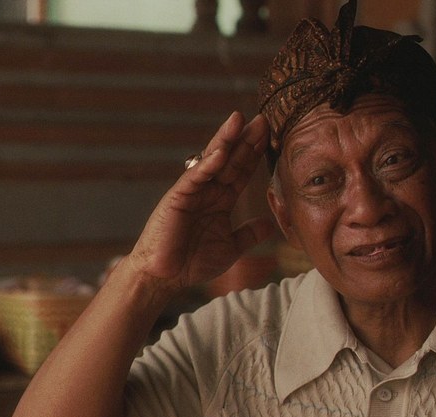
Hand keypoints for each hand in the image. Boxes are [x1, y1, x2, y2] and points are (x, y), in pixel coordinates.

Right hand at [125, 112, 272, 291]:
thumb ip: (248, 234)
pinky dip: (207, 165)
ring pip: (212, 161)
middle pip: (230, 160)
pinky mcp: (177, 197)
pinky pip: (194, 177)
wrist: (165, 277)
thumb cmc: (192, 263)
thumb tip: (269, 224)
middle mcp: (207, 191)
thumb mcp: (231, 248)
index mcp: (220, 200)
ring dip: (226, 141)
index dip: (255, 155)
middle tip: (262, 119)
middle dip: (245, 140)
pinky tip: (221, 152)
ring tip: (239, 120)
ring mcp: (192, 191)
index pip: (241, 172)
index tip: (270, 136)